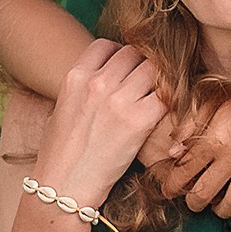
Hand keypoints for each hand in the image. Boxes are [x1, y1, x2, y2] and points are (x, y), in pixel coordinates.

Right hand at [31, 41, 160, 209]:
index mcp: (75, 76)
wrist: (64, 187)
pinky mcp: (139, 121)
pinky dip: (170, 103)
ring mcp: (119, 100)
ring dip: (158, 82)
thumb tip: (98, 81)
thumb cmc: (60, 154)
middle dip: (141, 67)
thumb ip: (82, 89)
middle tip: (144, 87)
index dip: (119, 55)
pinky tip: (163, 116)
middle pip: (134, 53)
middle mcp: (98, 83)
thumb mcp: (62, 110)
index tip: (124, 70)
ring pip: (153, 70)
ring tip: (155, 99)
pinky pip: (166, 97)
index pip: (107, 44)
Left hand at [149, 89, 230, 218]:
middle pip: (204, 194)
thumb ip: (189, 124)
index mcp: (212, 140)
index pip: (183, 172)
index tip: (168, 191)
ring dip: (223, 210)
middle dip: (194, 203)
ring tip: (219, 207)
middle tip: (193, 202)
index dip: (171, 186)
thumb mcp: (211, 100)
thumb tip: (173, 151)